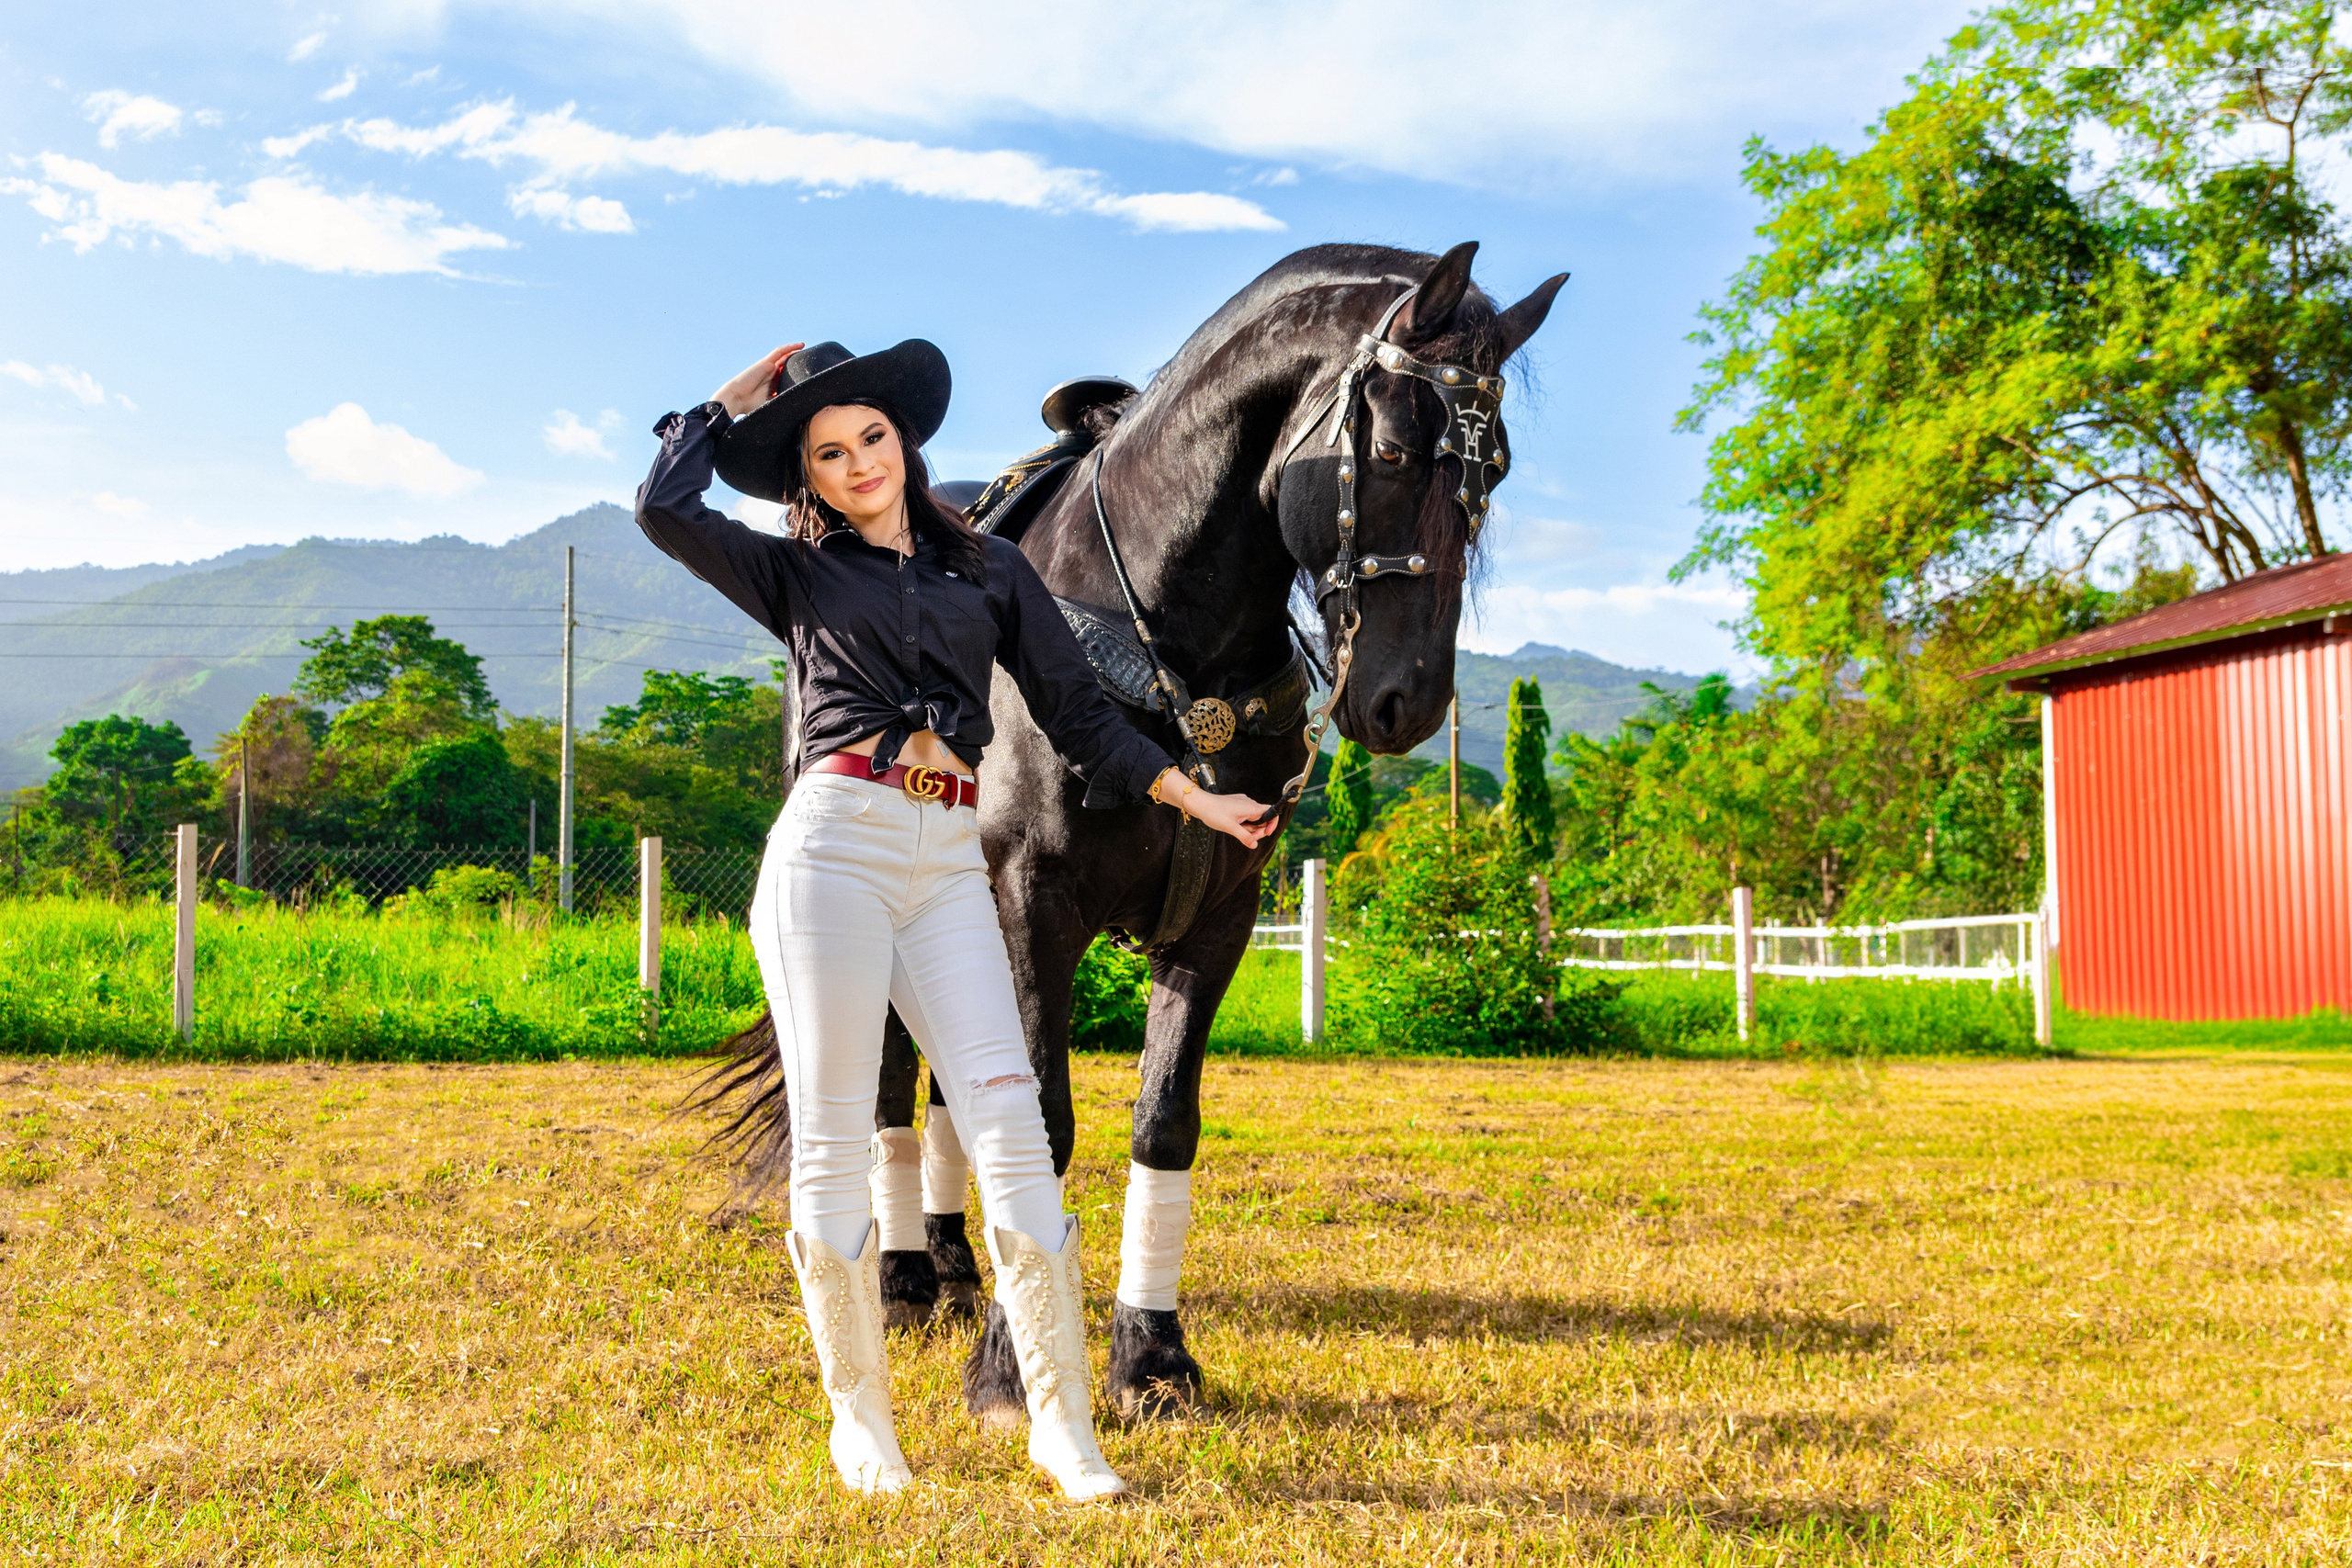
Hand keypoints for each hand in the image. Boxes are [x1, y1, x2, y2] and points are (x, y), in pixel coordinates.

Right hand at [712, 343, 804, 418]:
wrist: (736, 399)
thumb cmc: (750, 406)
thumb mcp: (772, 405)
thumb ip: (783, 403)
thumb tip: (799, 409)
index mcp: (773, 386)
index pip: (787, 379)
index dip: (798, 377)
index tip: (811, 379)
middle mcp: (771, 375)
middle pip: (788, 366)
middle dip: (799, 365)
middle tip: (813, 363)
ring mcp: (768, 368)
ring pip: (785, 357)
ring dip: (796, 353)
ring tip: (808, 351)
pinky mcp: (765, 362)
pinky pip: (779, 352)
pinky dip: (790, 348)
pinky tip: (800, 345)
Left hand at [1156, 767, 1278, 847]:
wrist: (1200, 803)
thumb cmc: (1214, 813)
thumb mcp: (1230, 828)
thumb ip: (1245, 837)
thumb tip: (1254, 845)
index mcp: (1251, 807)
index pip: (1271, 813)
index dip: (1272, 824)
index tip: (1265, 833)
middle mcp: (1249, 804)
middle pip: (1262, 819)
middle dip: (1256, 830)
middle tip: (1245, 837)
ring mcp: (1243, 804)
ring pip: (1253, 819)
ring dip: (1248, 828)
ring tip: (1235, 829)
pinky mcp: (1237, 805)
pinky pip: (1245, 816)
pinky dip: (1242, 823)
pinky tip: (1232, 825)